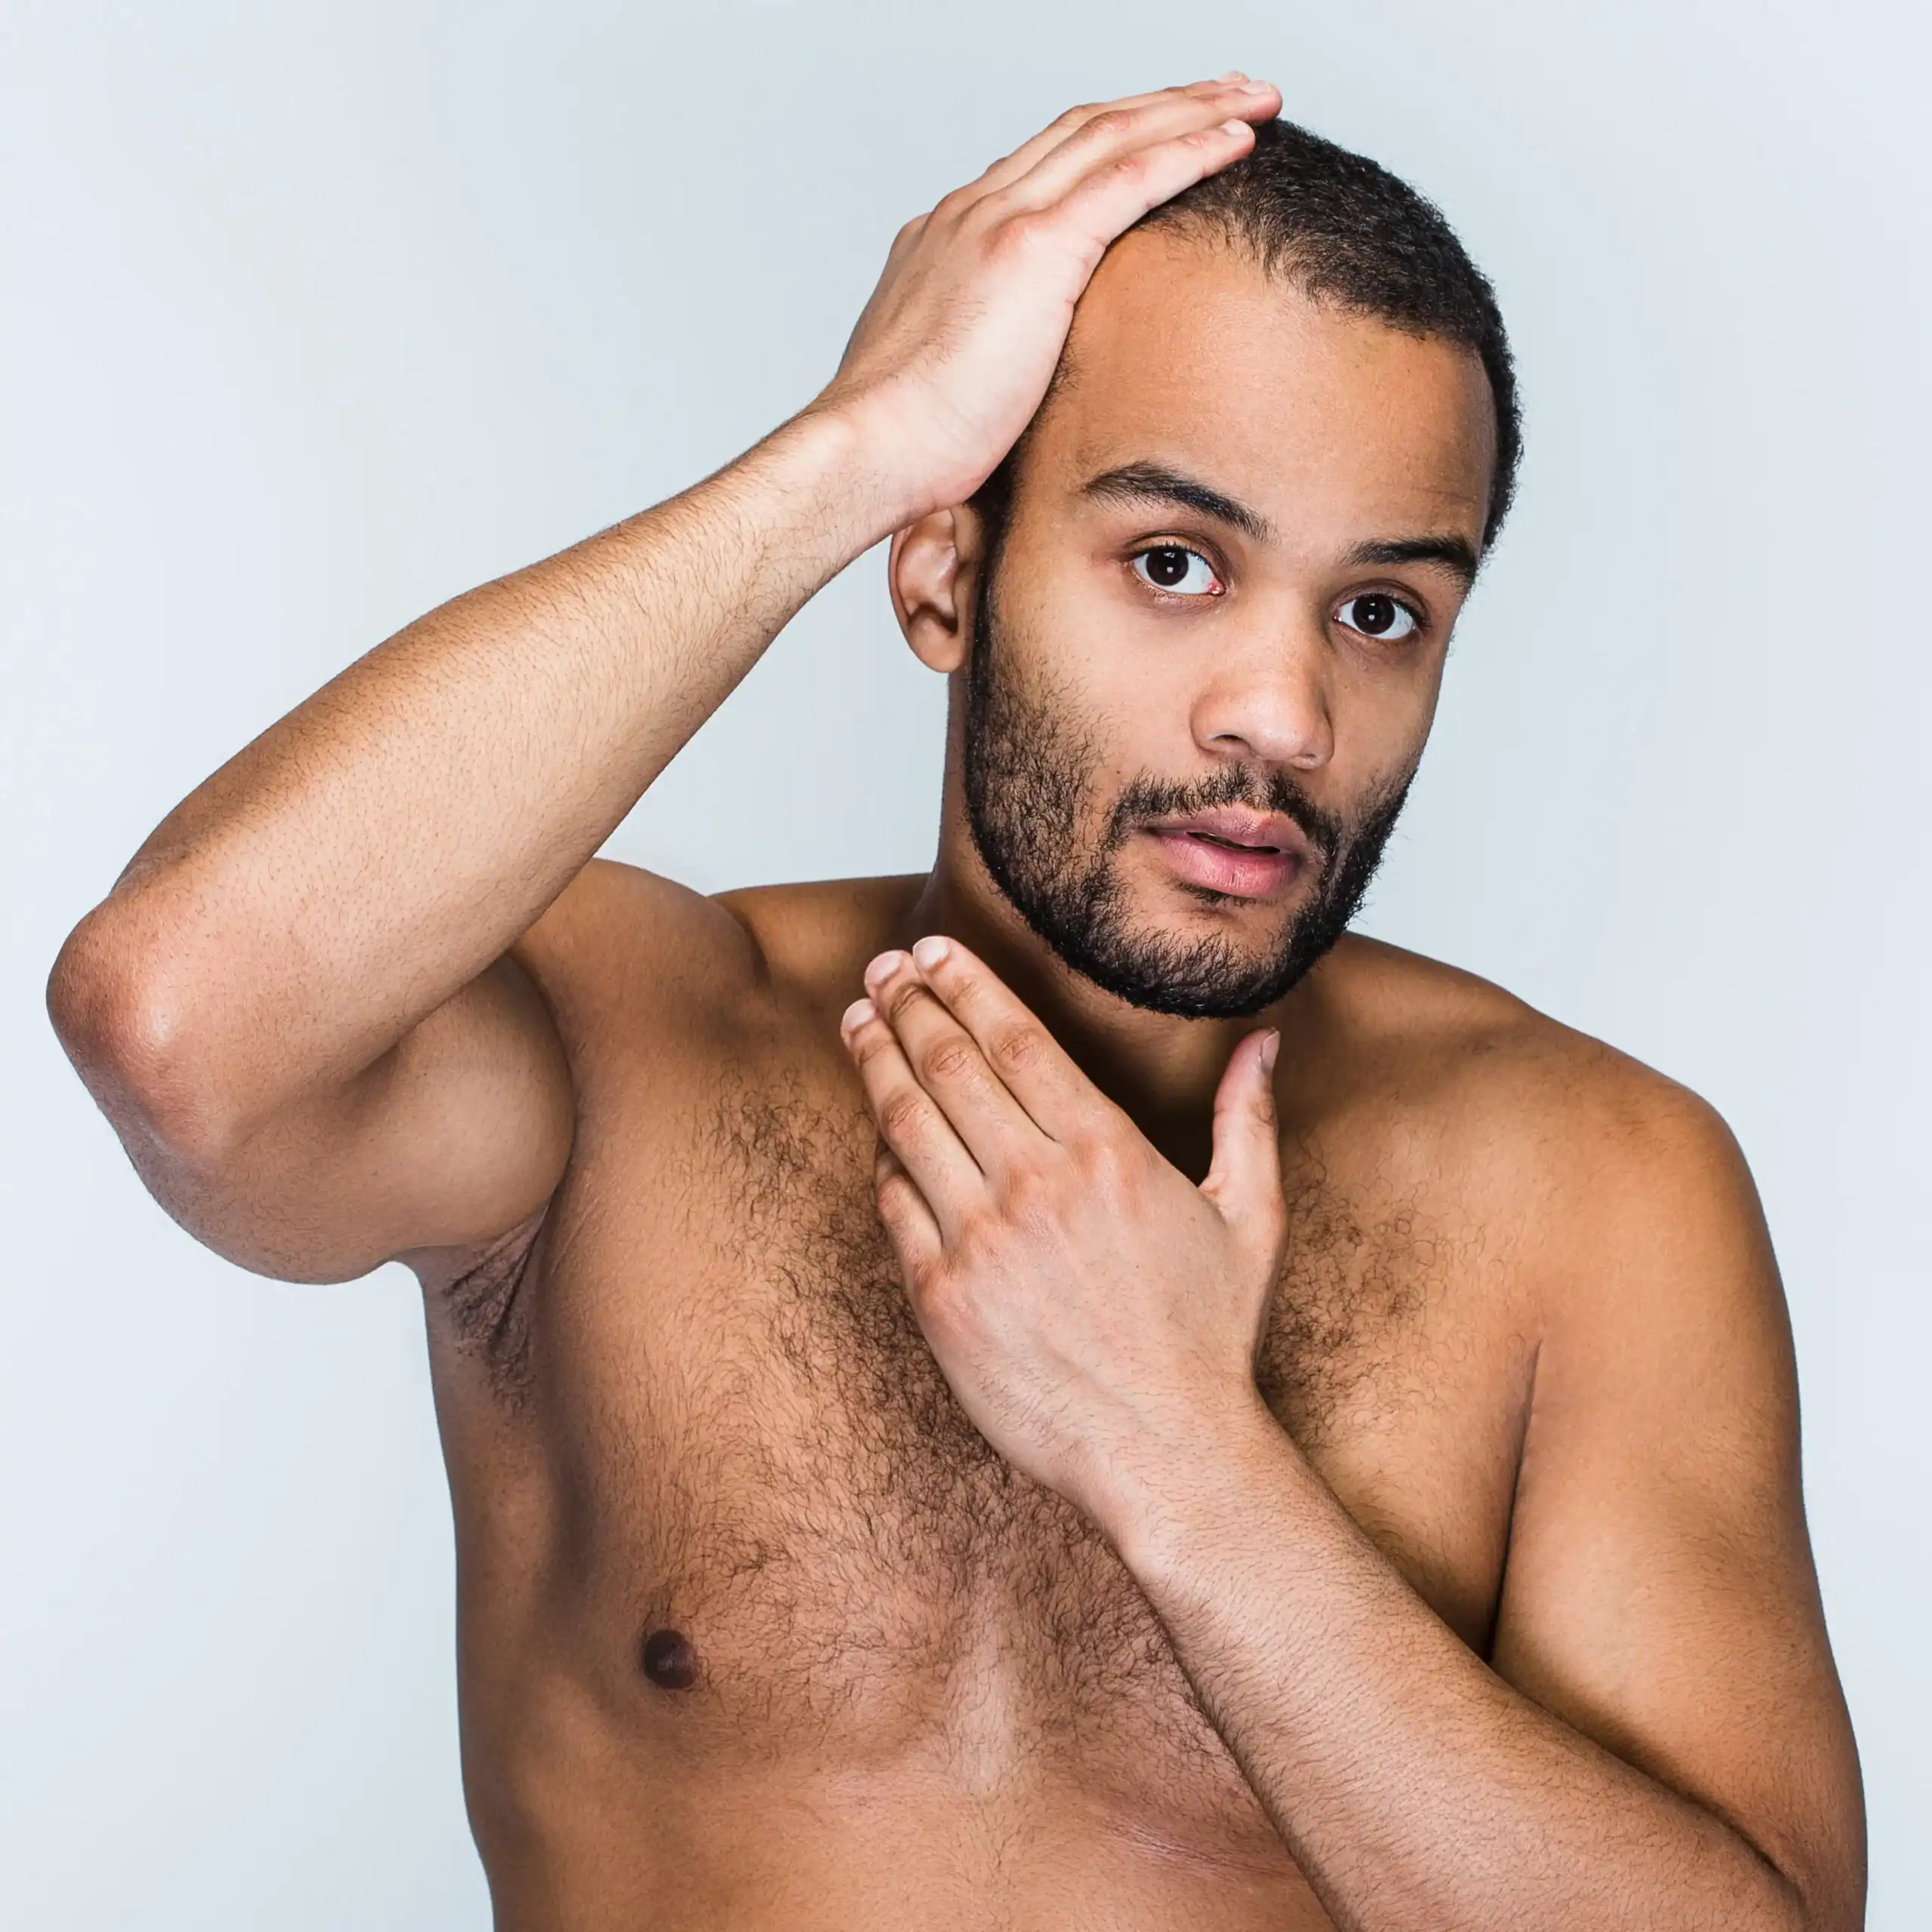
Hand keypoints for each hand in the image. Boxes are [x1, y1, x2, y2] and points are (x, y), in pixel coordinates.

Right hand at [812, 76, 1280, 528]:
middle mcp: (972, 212)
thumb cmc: (898, 448)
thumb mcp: (945, 387)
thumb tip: (1009, 394)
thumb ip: (981, 362)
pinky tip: (1238, 139)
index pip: (1041, 169)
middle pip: (1082, 131)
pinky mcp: (1033, 249)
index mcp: (947, 240)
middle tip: (1225, 93)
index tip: (1153, 140)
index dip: (1106, 146)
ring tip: (1252, 99)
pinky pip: (1129, 177)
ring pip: (1113, 134)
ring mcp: (1000, 222)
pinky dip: (1189, 149)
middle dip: (1161, 105)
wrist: (867, 451)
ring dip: (1190, 109)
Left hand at [839, 935, 1287, 1527]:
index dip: (964, 984)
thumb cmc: (1211, 1338)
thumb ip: (1248, 1120)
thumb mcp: (1252, 1218)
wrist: (1165, 1453)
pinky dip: (882, 1157)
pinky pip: (893, 1205)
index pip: (1015, 1038)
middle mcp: (1037, 1184)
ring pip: (907, 1122)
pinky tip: (878, 1128)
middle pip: (949, 1064)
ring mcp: (981, 1241)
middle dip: (908, 1003)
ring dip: (876, 1060)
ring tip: (858, 1021)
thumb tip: (1264, 1042)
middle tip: (882, 969)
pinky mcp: (941, 1298)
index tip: (932, 952)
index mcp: (1107, 1151)